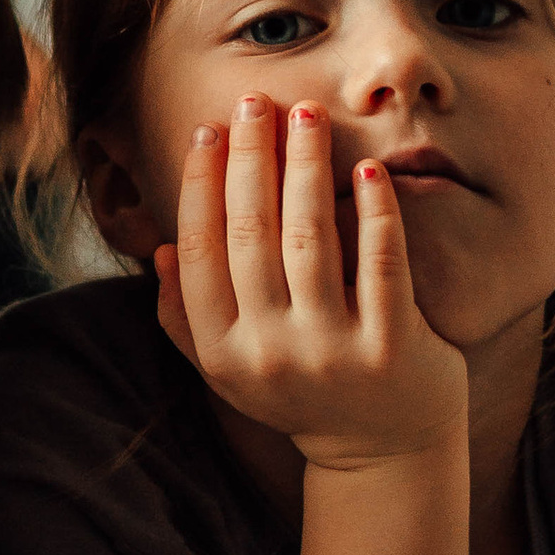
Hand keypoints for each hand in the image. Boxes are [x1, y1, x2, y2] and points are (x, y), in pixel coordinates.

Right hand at [157, 97, 464, 467]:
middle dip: (251, 157)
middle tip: (255, 101)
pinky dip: (375, 210)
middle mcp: (270, 353)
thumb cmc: (301, 392)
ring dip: (306, 165)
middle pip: (251, 234)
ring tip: (308, 114)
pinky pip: (380, 263)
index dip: (201, 185)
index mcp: (222, 352)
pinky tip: (367, 169)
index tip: (209, 130)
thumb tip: (162, 249)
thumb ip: (185, 317)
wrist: (382, 452)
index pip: (199, 251)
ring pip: (310, 238)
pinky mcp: (392, 348)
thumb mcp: (229, 368)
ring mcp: (332, 352)